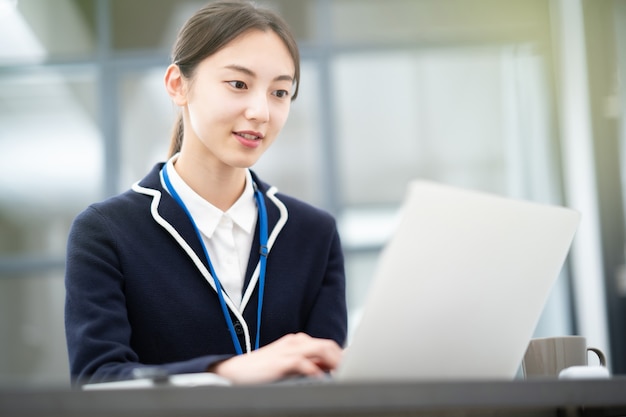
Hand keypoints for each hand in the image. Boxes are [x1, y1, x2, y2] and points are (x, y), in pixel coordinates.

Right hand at [210, 333, 342, 383]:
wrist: (233, 371)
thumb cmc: (259, 371)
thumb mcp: (286, 367)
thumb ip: (306, 366)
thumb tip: (327, 372)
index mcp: (297, 342)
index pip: (326, 345)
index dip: (342, 355)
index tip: (354, 365)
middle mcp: (294, 343)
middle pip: (326, 345)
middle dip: (341, 358)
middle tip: (353, 371)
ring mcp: (287, 350)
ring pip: (319, 349)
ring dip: (333, 362)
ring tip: (342, 374)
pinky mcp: (279, 361)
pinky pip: (302, 363)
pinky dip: (314, 371)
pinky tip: (321, 380)